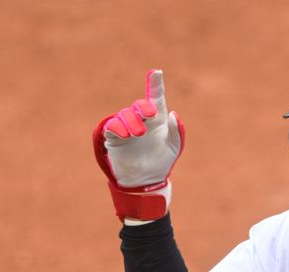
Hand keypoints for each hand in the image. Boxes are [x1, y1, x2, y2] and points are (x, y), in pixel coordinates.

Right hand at [92, 69, 184, 221]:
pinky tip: (125, 134)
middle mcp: (141, 120)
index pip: (156, 97)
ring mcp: (127, 127)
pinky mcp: (114, 137)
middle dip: (144, 107)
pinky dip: (118, 127)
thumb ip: (176, 130)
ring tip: (139, 133)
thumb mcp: (174, 147)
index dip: (155, 84)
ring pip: (126, 114)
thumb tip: (173, 114)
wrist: (146, 181)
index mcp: (157, 119)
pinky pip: (112, 126)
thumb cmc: (162, 162)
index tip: (157, 72)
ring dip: (133, 121)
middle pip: (140, 105)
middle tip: (151, 115)